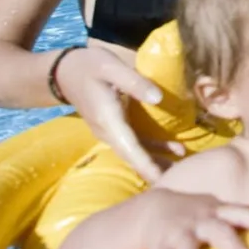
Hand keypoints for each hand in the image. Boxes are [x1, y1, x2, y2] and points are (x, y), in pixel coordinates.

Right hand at [54, 46, 170, 182]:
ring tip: (182, 167)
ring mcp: (111, 132)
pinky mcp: (115, 129)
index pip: (130, 148)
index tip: (162, 180)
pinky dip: (153, 150)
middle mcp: (109, 132)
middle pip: (133, 157)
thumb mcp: (112, 68)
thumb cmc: (90, 66)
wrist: (66, 72)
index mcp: (109, 119)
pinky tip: (172, 150)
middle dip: (155, 171)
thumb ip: (135, 82)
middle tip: (180, 181)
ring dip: (157, 162)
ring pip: (135, 153)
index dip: (147, 165)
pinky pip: (134, 145)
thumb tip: (159, 98)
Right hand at [137, 189, 248, 248]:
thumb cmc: (196, 217)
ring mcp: (180, 234)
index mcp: (218, 213)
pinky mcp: (161, 248)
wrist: (152, 211)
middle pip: (219, 231)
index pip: (241, 213)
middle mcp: (201, 222)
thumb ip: (240, 221)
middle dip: (232, 244)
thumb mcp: (216, 214)